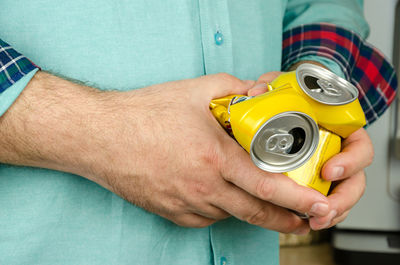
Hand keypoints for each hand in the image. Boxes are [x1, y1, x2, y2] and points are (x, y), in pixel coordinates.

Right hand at [0, 71, 329, 233]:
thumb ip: (234, 88)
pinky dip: (221, 208)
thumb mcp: (195, 91)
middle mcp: (203, 189)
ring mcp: (186, 206)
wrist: (101, 137)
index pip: (268, 188)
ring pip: (230, 215)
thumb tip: (258, 92)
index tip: (321, 207)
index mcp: (214, 160)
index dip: (299, 200)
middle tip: (307, 219)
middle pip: (256, 213)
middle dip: (287, 220)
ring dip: (252, 210)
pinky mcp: (172, 214)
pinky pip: (206, 217)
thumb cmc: (144, 114)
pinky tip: (219, 193)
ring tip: (264, 201)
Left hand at [250, 70, 371, 229]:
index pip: (359, 147)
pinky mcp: (309, 180)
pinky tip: (303, 220)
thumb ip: (274, 85)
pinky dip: (314, 213)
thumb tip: (259, 90)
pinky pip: (319, 201)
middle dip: (342, 199)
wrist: (280, 105)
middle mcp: (337, 150)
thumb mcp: (284, 85)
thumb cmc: (289, 96)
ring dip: (329, 212)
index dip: (351, 161)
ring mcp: (325, 168)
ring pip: (338, 195)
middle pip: (354, 180)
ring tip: (314, 221)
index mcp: (340, 129)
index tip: (329, 171)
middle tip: (324, 209)